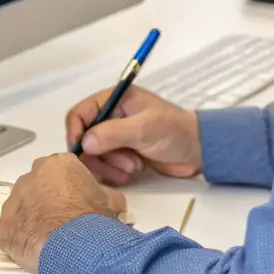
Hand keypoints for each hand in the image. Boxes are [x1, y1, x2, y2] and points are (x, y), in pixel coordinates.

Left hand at [0, 154, 126, 273]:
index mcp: (57, 164)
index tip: (75, 205)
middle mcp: (30, 176)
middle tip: (61, 221)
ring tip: (48, 237)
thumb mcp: (112, 201)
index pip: (59, 173)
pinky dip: (18, 238)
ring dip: (30, 219)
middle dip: (46, 202)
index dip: (68, 191)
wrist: (75, 246)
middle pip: (36, 187)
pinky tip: (33, 247)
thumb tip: (112, 201)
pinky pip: (8, 230)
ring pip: (20, 208)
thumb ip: (106, 195)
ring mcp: (13, 201)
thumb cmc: (93, 220)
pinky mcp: (2, 226)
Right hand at [65, 84, 201, 185]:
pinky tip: (131, 172)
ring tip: (132, 168)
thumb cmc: (174, 131)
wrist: (198, 151)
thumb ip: (113, 133)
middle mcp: (110, 117)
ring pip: (93, 155)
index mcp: (114, 100)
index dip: (75, 132)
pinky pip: (104, 166)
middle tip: (123, 164)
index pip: (80, 113)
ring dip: (108, 166)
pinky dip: (114, 172)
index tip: (81, 151)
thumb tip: (84, 143)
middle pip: (83, 138)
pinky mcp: (120, 154)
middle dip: (99, 155)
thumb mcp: (144, 128)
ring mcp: (115, 137)